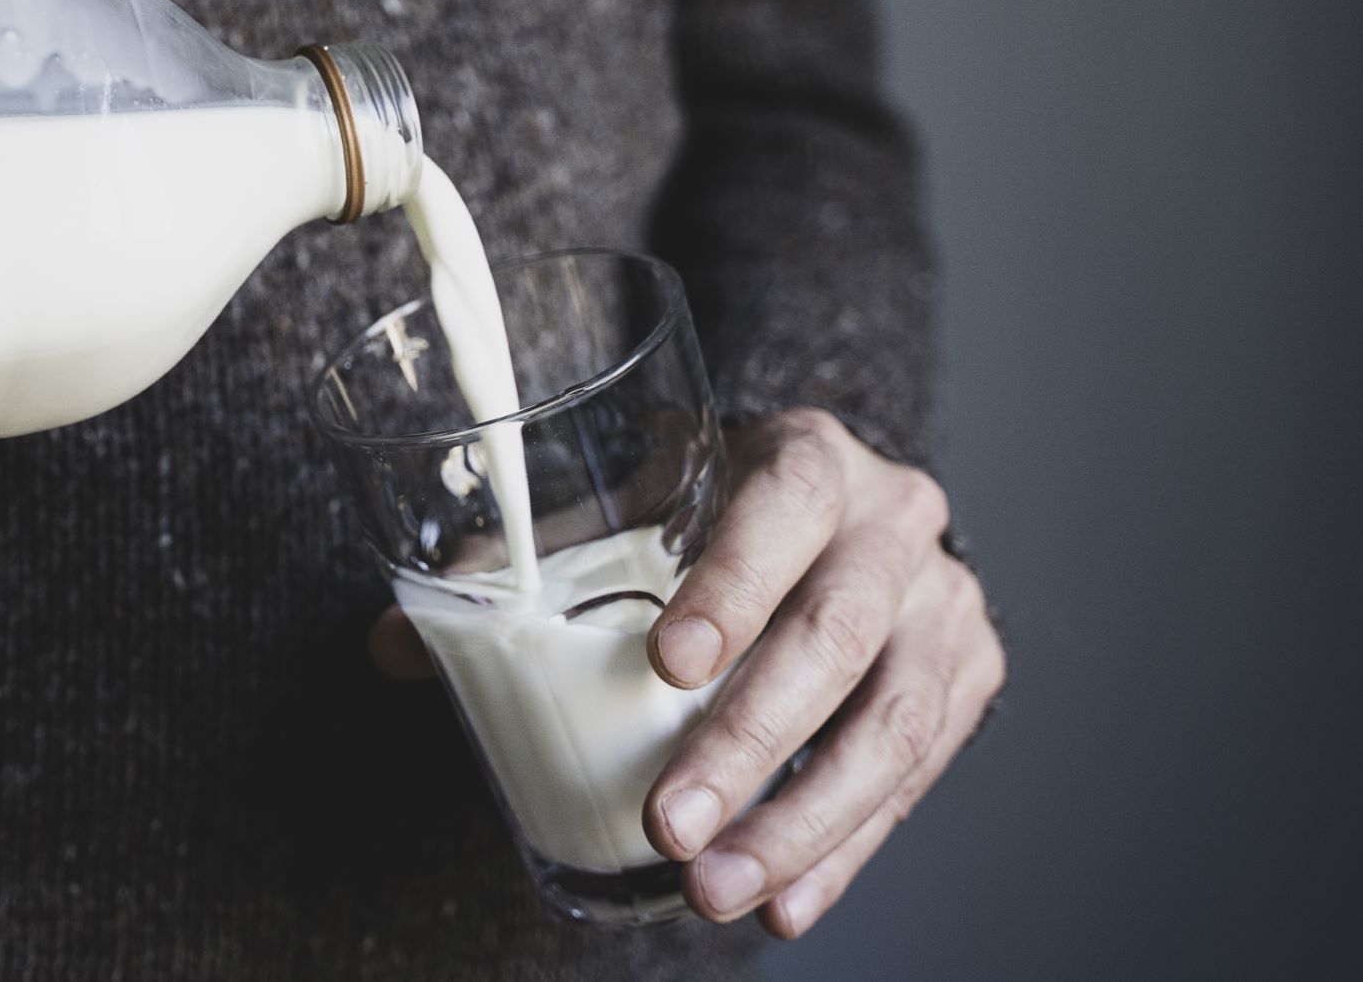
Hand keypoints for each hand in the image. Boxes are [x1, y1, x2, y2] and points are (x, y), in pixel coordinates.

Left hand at [363, 407, 1002, 938]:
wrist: (846, 509)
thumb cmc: (717, 511)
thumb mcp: (634, 510)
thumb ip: (526, 568)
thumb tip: (390, 645)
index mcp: (807, 456)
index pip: (780, 509)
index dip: (732, 587)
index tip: (667, 665)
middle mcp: (895, 524)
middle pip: (838, 635)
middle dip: (749, 741)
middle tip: (671, 824)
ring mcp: (945, 606)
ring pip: (893, 725)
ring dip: (800, 823)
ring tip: (715, 889)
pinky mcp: (972, 680)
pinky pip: (915, 781)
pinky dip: (845, 852)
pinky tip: (785, 905)